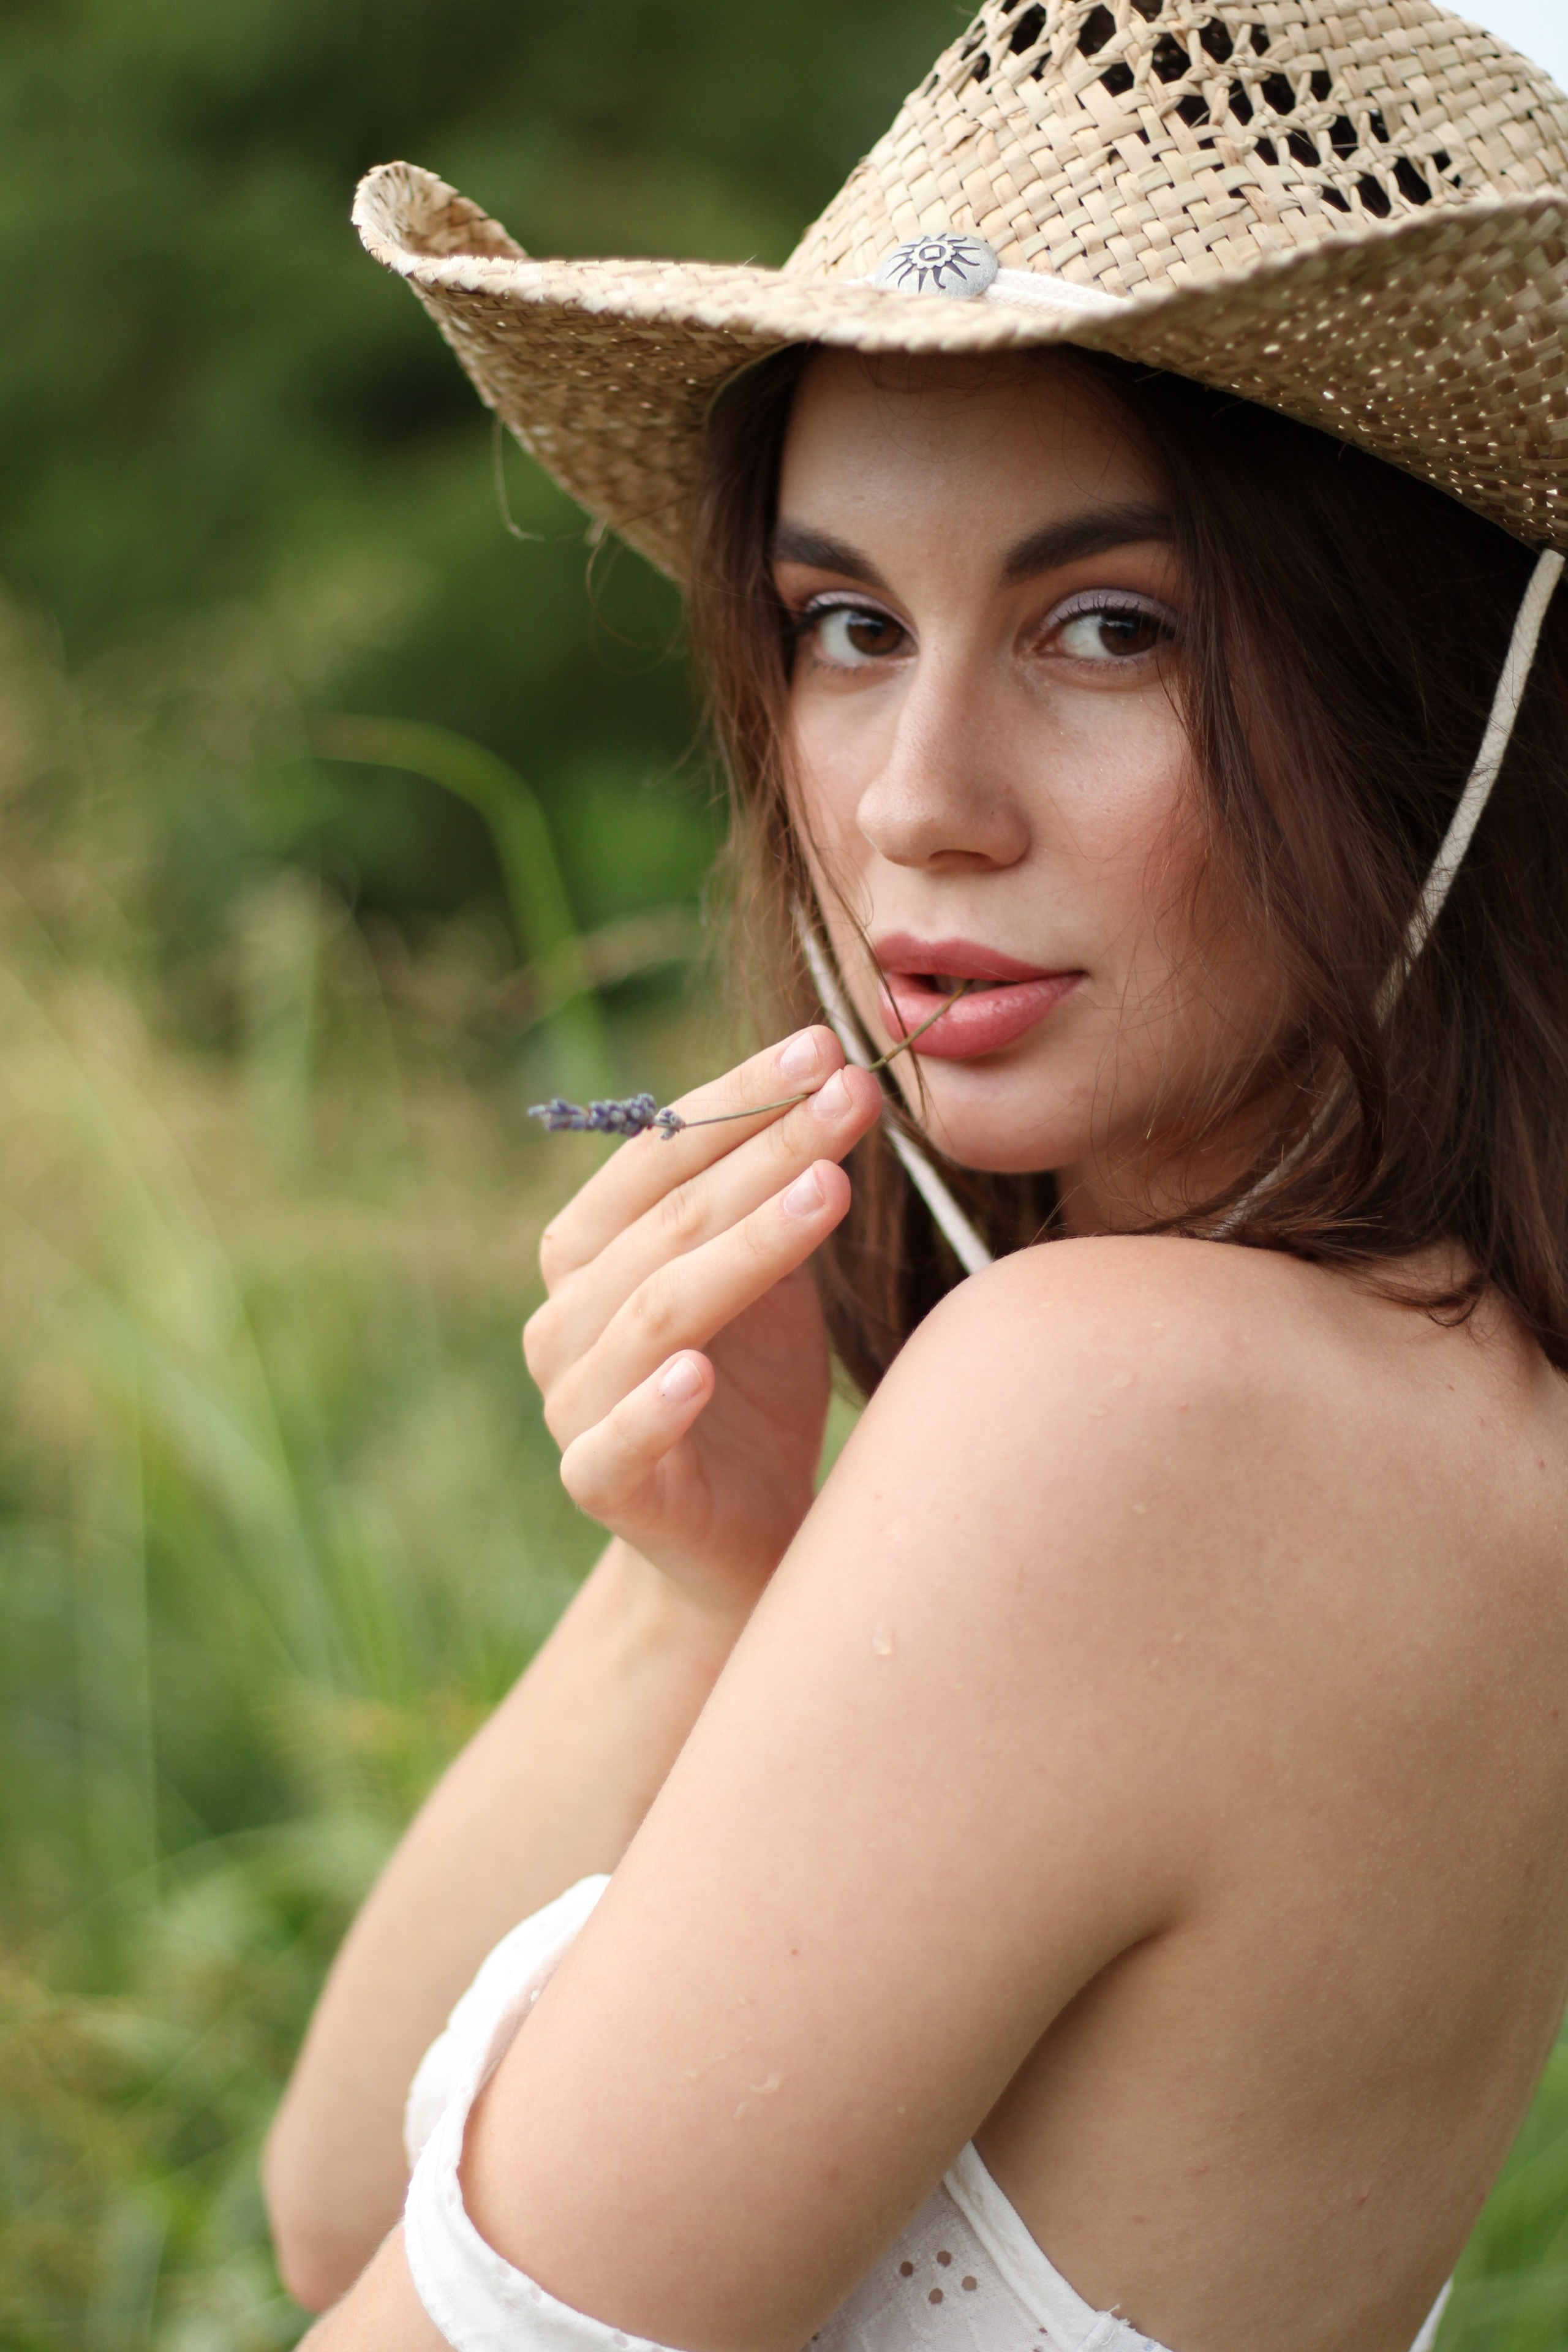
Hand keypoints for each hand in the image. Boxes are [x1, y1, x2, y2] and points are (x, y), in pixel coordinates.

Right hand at [523, 1027, 880, 1617]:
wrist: (746, 1534)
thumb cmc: (754, 1386)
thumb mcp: (769, 1273)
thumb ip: (774, 1191)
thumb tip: (832, 1076)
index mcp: (590, 1248)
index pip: (659, 1152)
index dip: (739, 1097)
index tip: (826, 1047)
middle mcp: (565, 1316)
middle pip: (668, 1222)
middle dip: (767, 1152)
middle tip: (852, 1098)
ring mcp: (572, 1402)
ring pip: (657, 1314)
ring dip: (742, 1250)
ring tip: (826, 1193)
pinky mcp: (597, 1485)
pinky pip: (615, 1443)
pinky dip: (652, 1407)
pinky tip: (698, 1374)